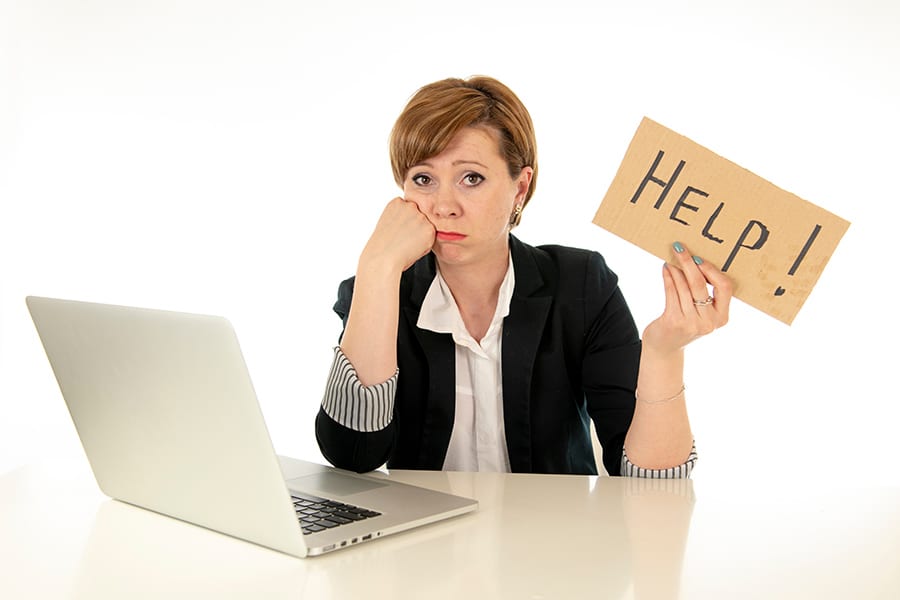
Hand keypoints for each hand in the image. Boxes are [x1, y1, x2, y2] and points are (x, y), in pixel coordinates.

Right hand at [359, 197, 435, 274]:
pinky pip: (431, 238)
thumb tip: (413, 219)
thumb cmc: (382, 245)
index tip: (398, 230)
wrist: (383, 258)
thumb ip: (401, 216)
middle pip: (419, 216)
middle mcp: (410, 206)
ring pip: (426, 226)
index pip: (409, 209)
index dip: (405, 222)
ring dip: (421, 235)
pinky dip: (425, 245)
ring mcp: (421, 216)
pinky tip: (412, 247)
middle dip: (415, 227)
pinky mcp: (430, 229)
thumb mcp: (387, 222)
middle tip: (402, 238)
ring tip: (406, 243)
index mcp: (397, 202)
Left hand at [642, 241, 732, 355]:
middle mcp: (709, 322)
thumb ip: (704, 293)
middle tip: (680, 248)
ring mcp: (692, 323)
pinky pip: (671, 293)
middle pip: (701, 285)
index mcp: (722, 317)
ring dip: (676, 269)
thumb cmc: (684, 323)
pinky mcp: (674, 322)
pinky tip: (666, 269)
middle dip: (690, 263)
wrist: (665, 348)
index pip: (725, 287)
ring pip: (684, 287)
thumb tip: (694, 260)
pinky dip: (668, 278)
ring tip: (670, 258)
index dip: (712, 270)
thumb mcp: (701, 312)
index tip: (700, 257)